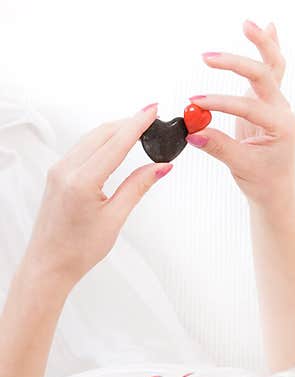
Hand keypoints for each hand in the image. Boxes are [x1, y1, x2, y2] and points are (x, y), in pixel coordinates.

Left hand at [26, 105, 169, 284]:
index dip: (137, 124)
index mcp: (81, 181)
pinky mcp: (58, 174)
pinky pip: (82, 148)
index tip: (152, 110)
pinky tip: (116, 143)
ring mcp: (58, 170)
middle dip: (128, 122)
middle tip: (151, 115)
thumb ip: (137, 187)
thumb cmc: (78, 249)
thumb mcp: (115, 218)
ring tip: (139, 127)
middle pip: (102, 134)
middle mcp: (66, 170)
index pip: (115, 144)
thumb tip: (160, 167)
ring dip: (115, 130)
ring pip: (91, 138)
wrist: (49, 263)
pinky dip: (102, 141)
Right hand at [187, 20, 294, 209]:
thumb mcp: (241, 166)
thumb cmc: (263, 180)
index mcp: (281, 126)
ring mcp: (275, 104)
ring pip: (273, 67)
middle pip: (266, 75)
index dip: (220, 104)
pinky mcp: (265, 102)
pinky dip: (269, 49)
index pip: (248, 107)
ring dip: (262, 44)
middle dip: (238, 63)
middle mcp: (282, 111)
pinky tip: (269, 27)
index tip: (194, 104)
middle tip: (209, 57)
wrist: (275, 190)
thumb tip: (192, 131)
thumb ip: (218, 146)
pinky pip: (271, 70)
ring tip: (248, 23)